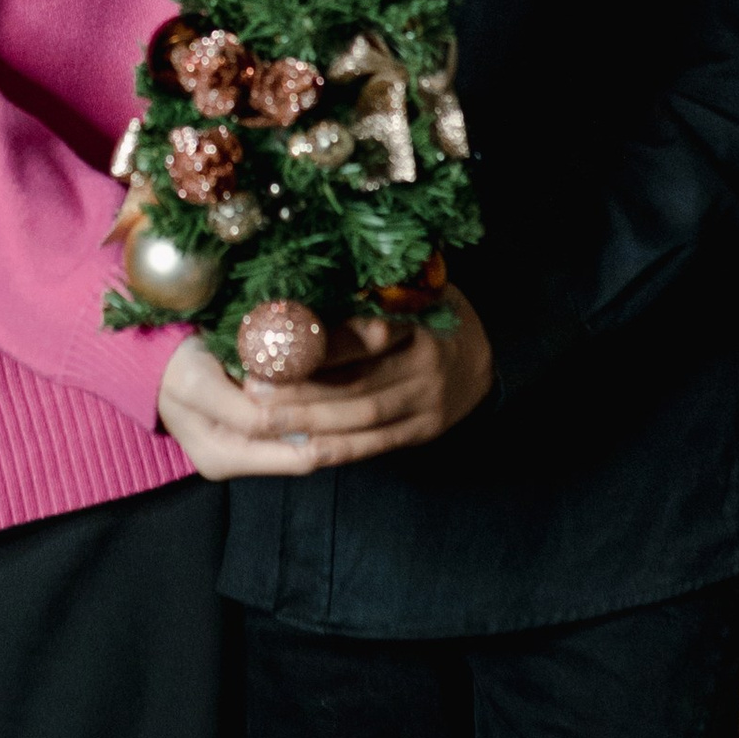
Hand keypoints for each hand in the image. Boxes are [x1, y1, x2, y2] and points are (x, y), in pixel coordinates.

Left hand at [156, 293, 495, 479]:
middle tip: (253, 391)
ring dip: (311, 422)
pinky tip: (301, 446)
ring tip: (264, 419)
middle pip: (358, 384)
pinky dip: (338, 448)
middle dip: (302, 392)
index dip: (319, 345)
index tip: (274, 345)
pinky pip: (376, 445)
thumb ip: (370, 293)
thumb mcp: (411, 290)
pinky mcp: (424, 431)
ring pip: (363, 418)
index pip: (366, 335)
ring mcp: (429, 403)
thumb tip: (300, 289)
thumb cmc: (431, 313)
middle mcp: (427, 365)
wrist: (486, 358)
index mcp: (421, 321)